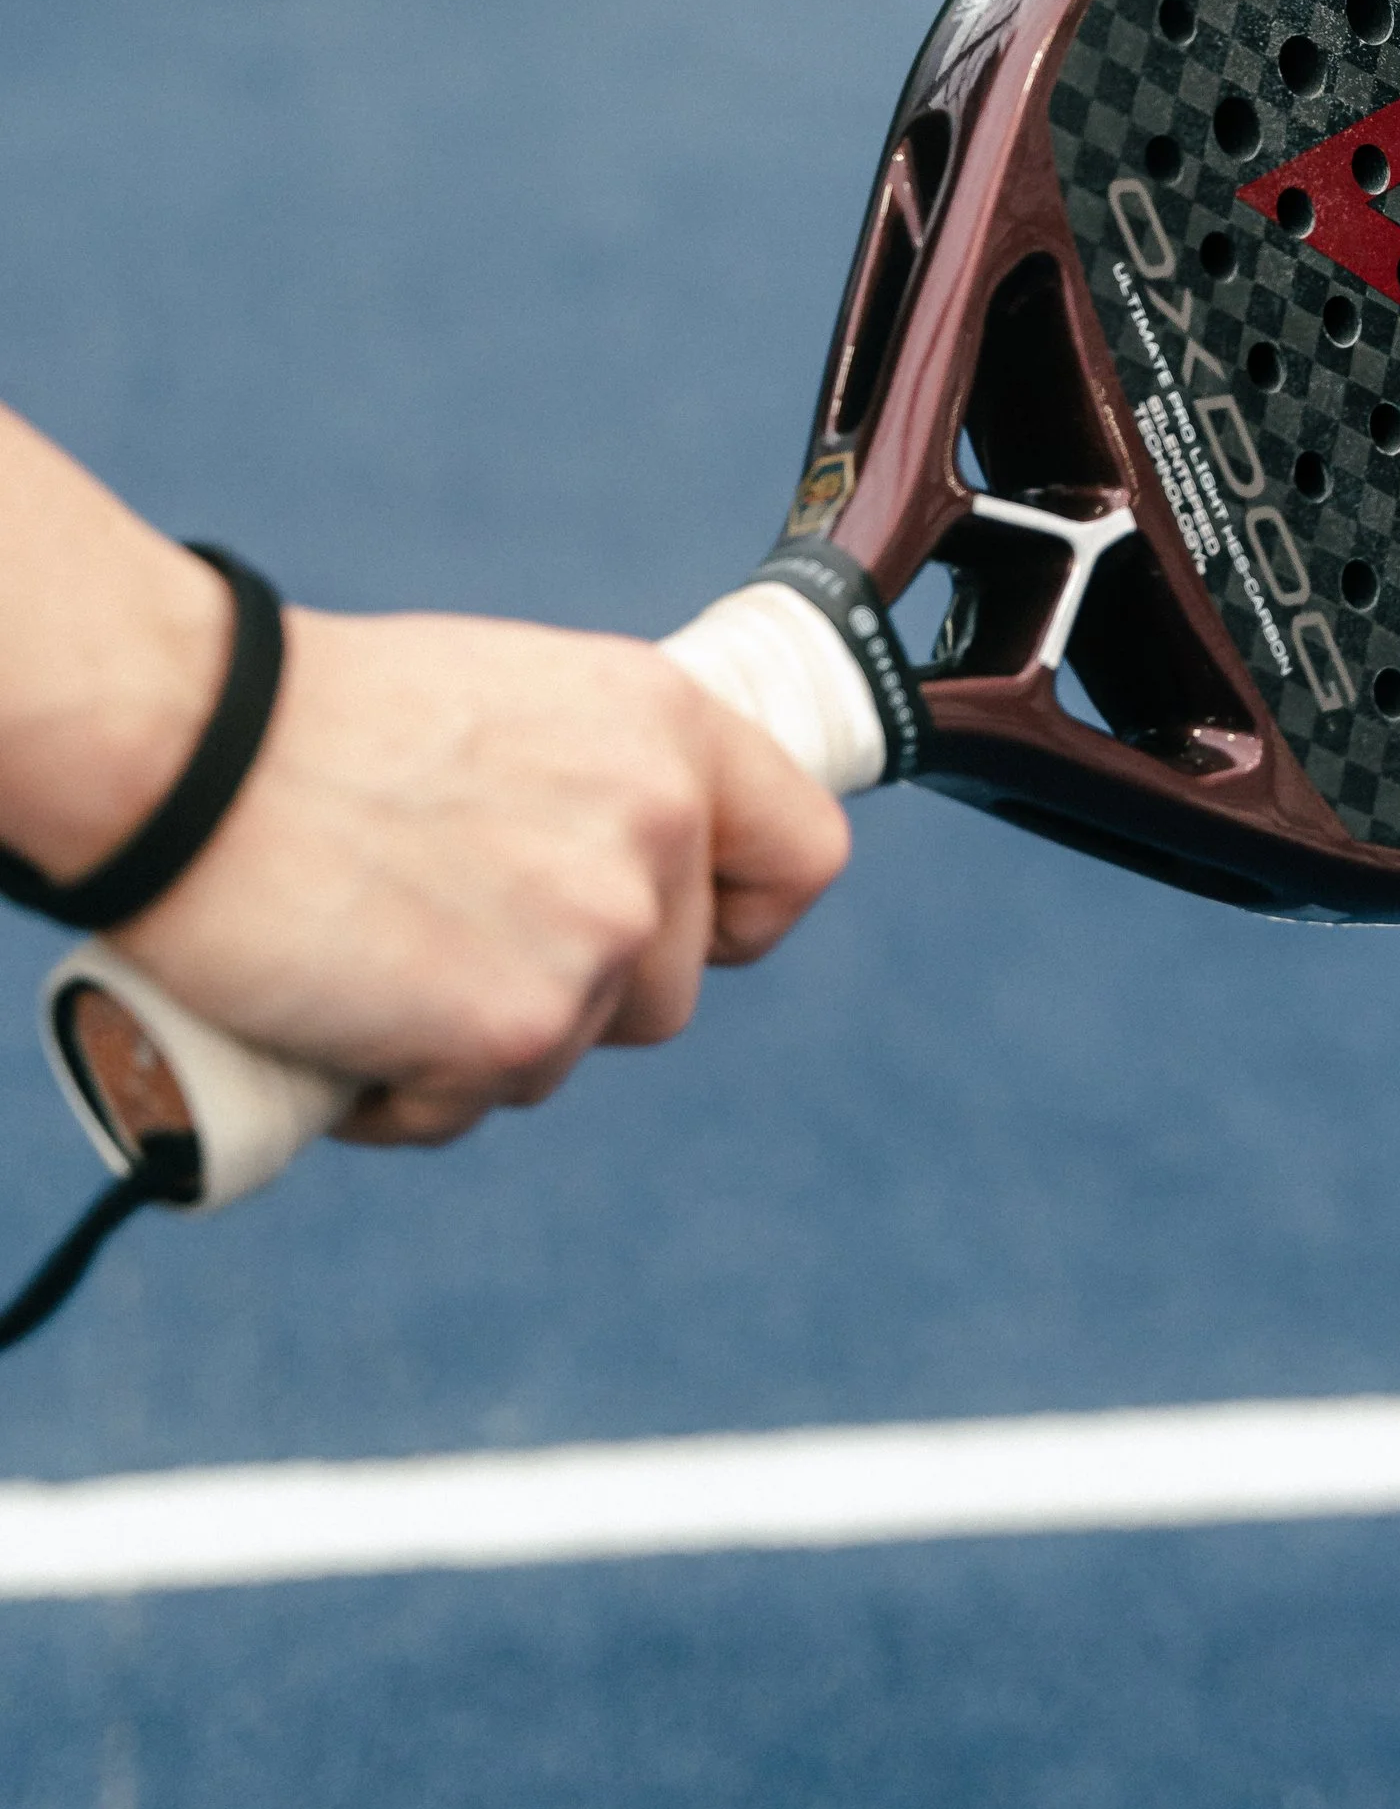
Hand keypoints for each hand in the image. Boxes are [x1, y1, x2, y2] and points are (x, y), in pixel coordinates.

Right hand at [111, 607, 850, 1147]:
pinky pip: (476, 1108)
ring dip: (485, 1042)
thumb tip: (629, 867)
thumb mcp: (515, 700)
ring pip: (576, 1052)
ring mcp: (601, 932)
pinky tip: (340, 1023)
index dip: (744, 913)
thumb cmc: (317, 718)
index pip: (804, 854)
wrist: (186, 754)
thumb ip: (597, 777)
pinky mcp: (518, 1028)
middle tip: (453, 939)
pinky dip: (406, 1095)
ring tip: (378, 965)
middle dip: (577, 992)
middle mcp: (660, 824)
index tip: (685, 930)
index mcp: (668, 723)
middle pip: (675, 982)